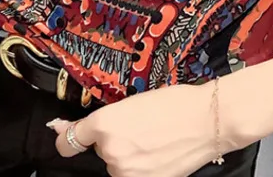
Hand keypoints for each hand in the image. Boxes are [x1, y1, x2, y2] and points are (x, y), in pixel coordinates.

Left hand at [48, 83, 225, 176]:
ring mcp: (126, 172)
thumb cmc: (174, 104)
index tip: (66, 136)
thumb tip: (64, 128)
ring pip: (118, 164)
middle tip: (140, 127)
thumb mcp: (133, 102)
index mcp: (104, 123)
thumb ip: (102, 119)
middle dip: (115, 140)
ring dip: (129, 156)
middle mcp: (110, 151)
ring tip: (155, 141)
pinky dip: (142, 167)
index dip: (67, 137)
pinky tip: (159, 154)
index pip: (70, 140)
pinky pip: (133, 175)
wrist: (207, 121)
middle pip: (102, 150)